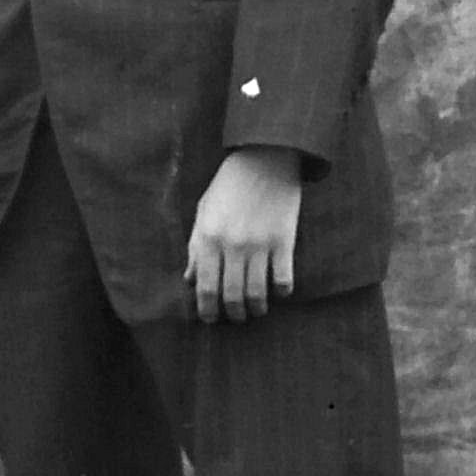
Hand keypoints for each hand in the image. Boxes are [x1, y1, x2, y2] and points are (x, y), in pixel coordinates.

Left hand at [185, 148, 301, 322]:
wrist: (265, 156)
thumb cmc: (230, 184)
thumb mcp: (204, 211)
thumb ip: (196, 247)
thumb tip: (190, 280)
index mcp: (209, 237)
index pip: (206, 287)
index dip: (207, 310)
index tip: (211, 319)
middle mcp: (234, 244)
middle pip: (232, 296)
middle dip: (234, 314)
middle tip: (236, 317)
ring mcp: (261, 244)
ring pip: (258, 293)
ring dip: (256, 308)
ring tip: (256, 310)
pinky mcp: (285, 240)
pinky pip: (284, 279)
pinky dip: (281, 292)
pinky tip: (278, 291)